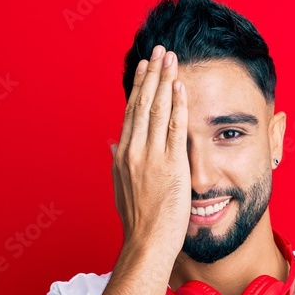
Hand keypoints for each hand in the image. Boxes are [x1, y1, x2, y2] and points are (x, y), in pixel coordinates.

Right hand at [111, 45, 190, 258]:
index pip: (131, 113)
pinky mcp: (170, 165)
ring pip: (157, 110)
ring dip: (165, 81)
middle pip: (143, 104)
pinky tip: (180, 87)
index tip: (145, 68)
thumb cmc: (139, 223)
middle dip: (152, 75)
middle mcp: (133, 151)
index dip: (139, 88)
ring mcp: (151, 157)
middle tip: (159, 51)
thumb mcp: (121, 189)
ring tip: (171, 59)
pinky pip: (174, 128)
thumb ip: (118, 164)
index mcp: (123, 156)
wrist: (147, 243)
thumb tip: (114, 144)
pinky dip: (177, 105)